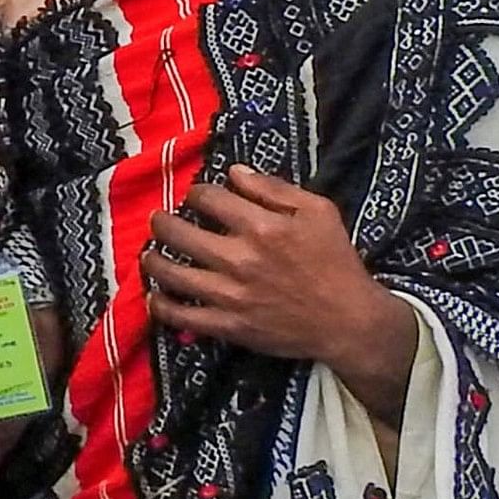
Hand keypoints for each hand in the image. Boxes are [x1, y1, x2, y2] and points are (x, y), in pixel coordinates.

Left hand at [147, 166, 416, 411]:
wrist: (349, 320)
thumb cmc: (336, 261)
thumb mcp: (319, 212)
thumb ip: (274, 189)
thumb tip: (234, 172)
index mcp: (262, 227)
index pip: (208, 199)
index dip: (197, 194)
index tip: (197, 198)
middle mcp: (240, 259)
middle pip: (178, 233)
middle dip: (162, 222)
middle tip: (158, 220)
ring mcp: (230, 295)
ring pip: (171, 274)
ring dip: (152, 260)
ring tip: (148, 254)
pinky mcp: (228, 326)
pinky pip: (181, 316)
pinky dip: (161, 306)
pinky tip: (155, 296)